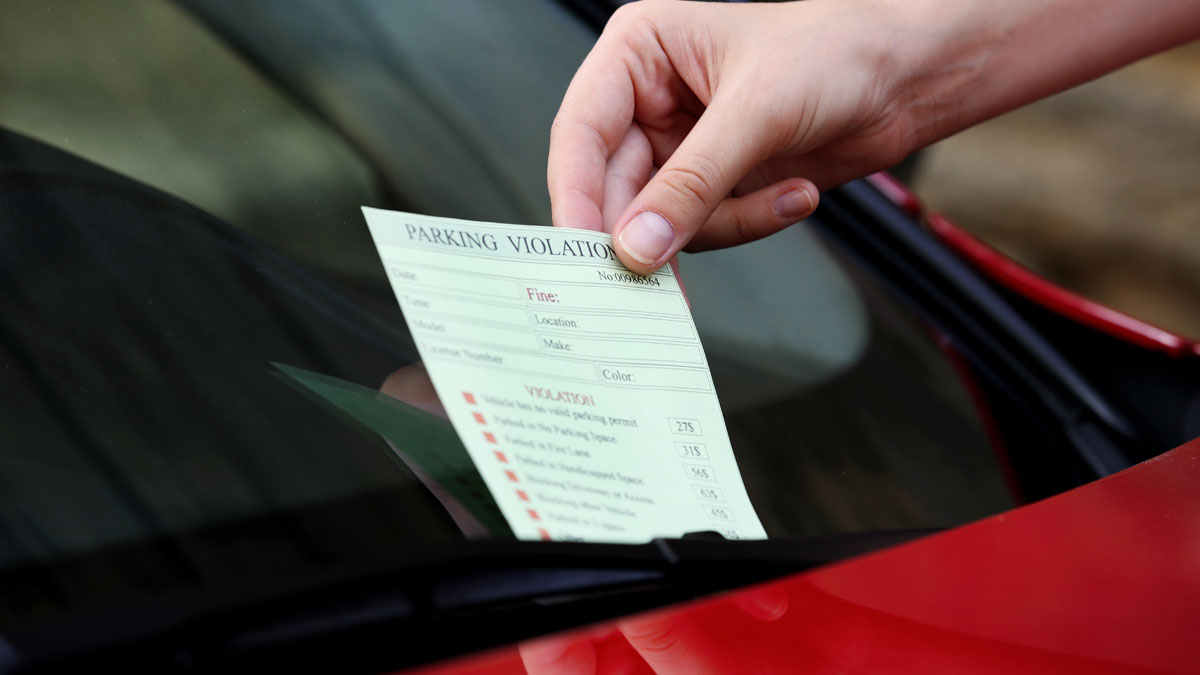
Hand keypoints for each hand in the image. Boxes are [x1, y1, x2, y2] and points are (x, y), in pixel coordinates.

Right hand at [548, 0, 917, 272]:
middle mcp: (648, 100)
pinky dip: (747, 223)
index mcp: (638, 53)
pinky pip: (705, 229)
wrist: (905, 77)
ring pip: (660, 220)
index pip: (581, 132)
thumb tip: (636, 247)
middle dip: (651, 227)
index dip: (575, 195)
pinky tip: (795, 194)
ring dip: (721, 222)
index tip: (582, 251)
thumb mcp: (756, 113)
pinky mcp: (713, 184)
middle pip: (613, 186)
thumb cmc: (835, 51)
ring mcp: (680, 147)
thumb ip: (690, 185)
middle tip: (654, 276)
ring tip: (782, 197)